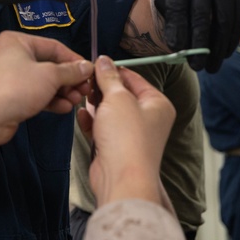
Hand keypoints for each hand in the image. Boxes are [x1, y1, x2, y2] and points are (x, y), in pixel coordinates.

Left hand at [0, 31, 92, 154]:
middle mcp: (12, 55)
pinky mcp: (10, 94)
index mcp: (17, 41)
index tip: (90, 71)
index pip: (53, 46)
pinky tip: (64, 108)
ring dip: (62, 91)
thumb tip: (87, 67)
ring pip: (43, 81)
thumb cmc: (16, 88)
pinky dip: (49, 99)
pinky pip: (34, 93)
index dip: (74, 60)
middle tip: (84, 90)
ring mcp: (10, 76)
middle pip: (49, 64)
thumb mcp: (49, 76)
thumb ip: (70, 71)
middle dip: (69, 79)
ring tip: (77, 100)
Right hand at [76, 56, 174, 206]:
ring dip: (95, 103)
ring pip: (110, 111)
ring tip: (83, 95)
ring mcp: (131, 134)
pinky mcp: (115, 146)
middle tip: (87, 81)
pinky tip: (81, 114)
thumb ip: (109, 77)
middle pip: (121, 94)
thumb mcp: (117, 98)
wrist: (121, 178)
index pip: (135, 78)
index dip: (114, 70)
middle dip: (103, 87)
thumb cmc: (127, 138)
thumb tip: (104, 61)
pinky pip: (102, 127)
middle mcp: (147, 119)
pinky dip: (92, 120)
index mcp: (157, 104)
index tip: (96, 64)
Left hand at [154, 0, 239, 71]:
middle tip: (197, 66)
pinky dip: (232, 37)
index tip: (177, 51)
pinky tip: (225, 52)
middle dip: (199, 44)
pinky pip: (239, 15)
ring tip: (212, 65)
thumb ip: (167, 14)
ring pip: (225, 18)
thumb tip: (177, 47)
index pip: (177, 5)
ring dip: (219, 46)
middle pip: (202, 14)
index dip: (177, 30)